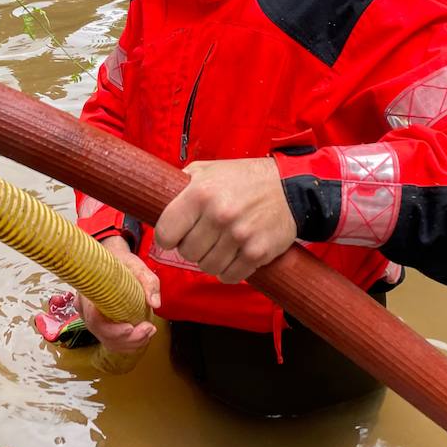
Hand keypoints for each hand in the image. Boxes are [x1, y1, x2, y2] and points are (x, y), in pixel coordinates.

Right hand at [77, 237, 159, 352]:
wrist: (115, 263)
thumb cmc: (123, 264)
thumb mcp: (137, 266)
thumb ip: (148, 283)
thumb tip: (155, 304)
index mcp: (89, 294)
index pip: (93, 319)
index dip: (110, 329)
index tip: (129, 327)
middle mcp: (87, 311)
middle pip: (102, 334)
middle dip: (127, 339)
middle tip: (148, 328)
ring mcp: (94, 321)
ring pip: (109, 342)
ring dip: (131, 343)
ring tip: (149, 331)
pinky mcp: (103, 327)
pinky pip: (114, 342)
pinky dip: (130, 344)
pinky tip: (144, 335)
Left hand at [155, 158, 296, 284]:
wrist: (289, 187)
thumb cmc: (245, 178)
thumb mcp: (209, 170)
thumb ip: (182, 183)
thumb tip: (156, 197)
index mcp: (200, 193)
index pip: (165, 233)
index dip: (168, 237)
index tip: (175, 235)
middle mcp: (218, 214)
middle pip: (186, 253)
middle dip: (192, 247)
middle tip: (204, 236)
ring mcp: (238, 236)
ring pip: (206, 267)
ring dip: (210, 260)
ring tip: (221, 244)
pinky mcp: (256, 252)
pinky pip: (229, 276)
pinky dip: (229, 270)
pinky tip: (234, 254)